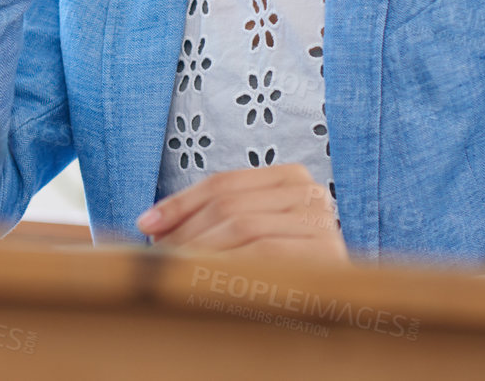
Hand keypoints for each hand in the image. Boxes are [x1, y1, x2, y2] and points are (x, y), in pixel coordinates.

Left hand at [135, 165, 346, 260]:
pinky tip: (210, 280)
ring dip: (202, 249)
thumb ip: (215, 219)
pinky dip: (229, 265)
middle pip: (230, 205)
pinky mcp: (326, 254)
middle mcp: (312, 193)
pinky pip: (264, 253)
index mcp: (292, 177)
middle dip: (187, 231)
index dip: (180, 203)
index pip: (224, 184)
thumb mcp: (250, 233)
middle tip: (161, 255)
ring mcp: (323, 222)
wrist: (338, 306)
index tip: (147, 224)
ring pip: (242, 227)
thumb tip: (150, 224)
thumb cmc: (284, 268)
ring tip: (180, 269)